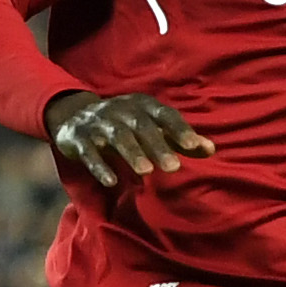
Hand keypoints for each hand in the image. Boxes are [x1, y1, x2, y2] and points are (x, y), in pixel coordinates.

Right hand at [47, 89, 213, 188]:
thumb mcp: (151, 127)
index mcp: (142, 105)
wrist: (73, 116)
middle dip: (158, 146)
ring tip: (146, 172)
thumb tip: (212, 149)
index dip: (179, 129)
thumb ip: (180, 140)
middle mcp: (120, 109)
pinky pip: (89, 152)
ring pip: (117, 137)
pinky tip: (112, 181)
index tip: (195, 146)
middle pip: (141, 126)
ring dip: (132, 153)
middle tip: (174, 168)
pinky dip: (100, 166)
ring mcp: (97, 123)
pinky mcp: (77, 138)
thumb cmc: (124, 125)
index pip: (164, 115)